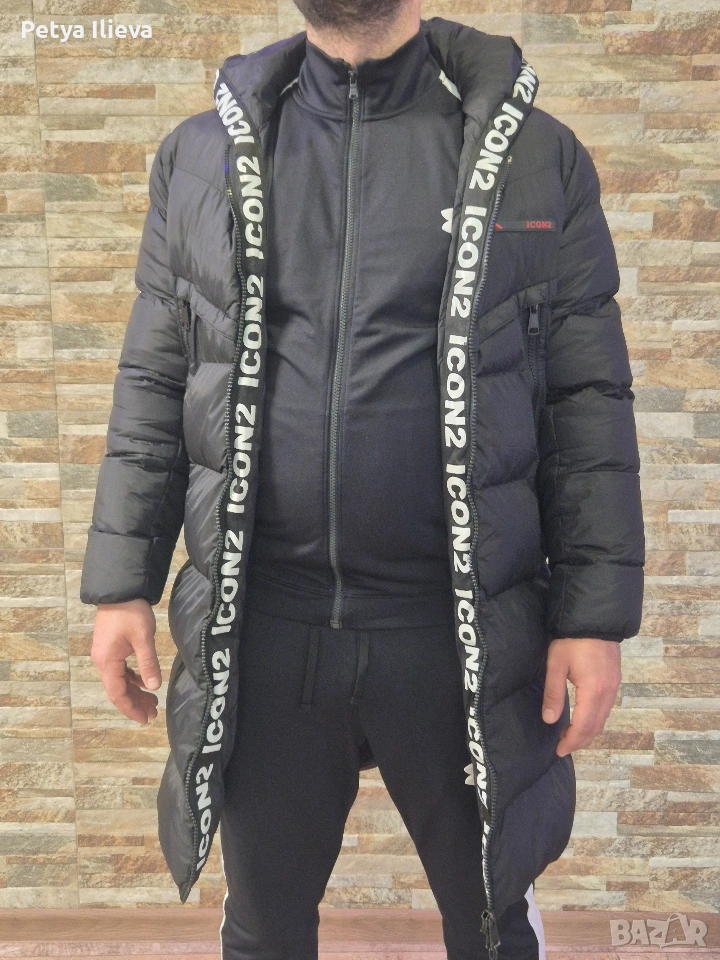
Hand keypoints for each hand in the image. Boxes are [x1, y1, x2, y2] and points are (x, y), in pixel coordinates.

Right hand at [90, 598, 161, 724]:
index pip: (117, 694)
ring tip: (152, 701)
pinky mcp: (110, 647)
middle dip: (135, 703)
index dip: (131, 709)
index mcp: (107, 662)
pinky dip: (132, 678)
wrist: (120, 590)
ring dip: (135, 692)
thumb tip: (154, 687)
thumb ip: (148, 664)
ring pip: (120, 680)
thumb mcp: (144, 638)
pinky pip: (121, 670)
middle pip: (118, 690)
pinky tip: (144, 682)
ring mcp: (105, 654)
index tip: (144, 719)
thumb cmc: (131, 612)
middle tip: (154, 713)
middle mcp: (102, 661)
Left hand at [541, 637, 620, 756]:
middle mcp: (608, 693)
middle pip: (596, 726)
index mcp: (594, 691)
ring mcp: (615, 686)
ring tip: (570, 735)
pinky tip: (583, 718)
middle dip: (580, 740)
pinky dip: (595, 719)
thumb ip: (554, 693)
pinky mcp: (615, 679)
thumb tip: (549, 720)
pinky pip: (606, 707)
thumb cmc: (571, 640)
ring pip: (603, 718)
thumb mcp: (556, 665)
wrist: (594, 618)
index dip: (572, 741)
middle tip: (563, 747)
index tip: (559, 751)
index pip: (584, 726)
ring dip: (588, 731)